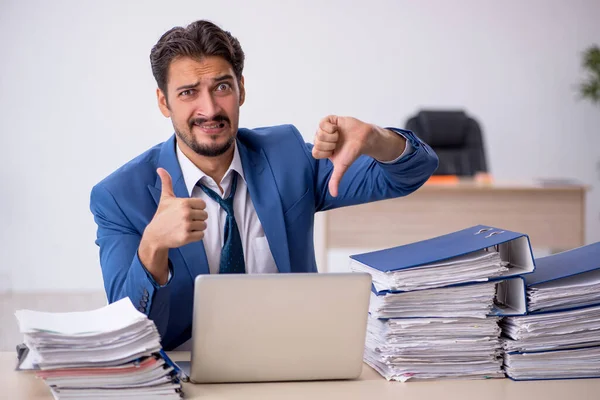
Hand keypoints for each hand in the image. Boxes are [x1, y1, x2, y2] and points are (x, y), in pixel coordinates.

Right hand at [139, 168, 207, 283]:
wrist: (155, 235)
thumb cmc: (162, 215)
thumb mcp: (165, 198)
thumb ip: (166, 182)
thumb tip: (160, 168)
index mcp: (184, 203)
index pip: (203, 204)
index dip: (196, 209)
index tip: (187, 211)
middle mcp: (186, 213)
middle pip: (205, 215)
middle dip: (197, 219)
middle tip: (185, 221)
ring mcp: (186, 226)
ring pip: (204, 226)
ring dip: (196, 228)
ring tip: (185, 227)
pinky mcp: (186, 237)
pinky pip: (201, 235)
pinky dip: (195, 236)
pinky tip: (186, 234)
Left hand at [312, 116, 405, 196]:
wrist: (364, 139)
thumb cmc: (352, 152)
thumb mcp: (342, 167)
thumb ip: (335, 180)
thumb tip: (334, 195)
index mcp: (323, 150)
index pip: (315, 152)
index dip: (325, 152)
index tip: (334, 151)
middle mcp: (322, 140)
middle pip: (316, 142)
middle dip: (330, 144)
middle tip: (338, 143)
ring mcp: (325, 129)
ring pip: (319, 133)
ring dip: (332, 136)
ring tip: (339, 136)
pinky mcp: (330, 120)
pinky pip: (322, 123)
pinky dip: (331, 127)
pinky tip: (337, 129)